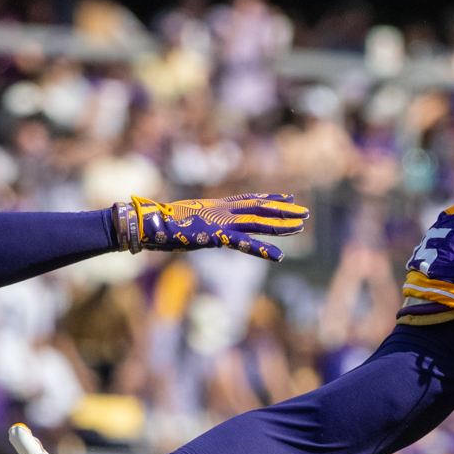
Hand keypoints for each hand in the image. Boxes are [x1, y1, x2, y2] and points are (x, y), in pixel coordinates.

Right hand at [117, 194, 307, 258]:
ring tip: (301, 227)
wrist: (150, 223)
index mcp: (217, 205)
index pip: (249, 199)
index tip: (286, 196)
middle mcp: (223, 210)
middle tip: (304, 211)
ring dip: (280, 225)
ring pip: (258, 222)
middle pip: (260, 208)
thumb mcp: (187, 219)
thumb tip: (203, 226)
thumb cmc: (163, 222)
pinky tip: (280, 256)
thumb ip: (201, 221)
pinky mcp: (218, 236)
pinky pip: (245, 243)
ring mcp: (221, 222)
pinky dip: (263, 250)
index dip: (270, 198)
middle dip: (283, 210)